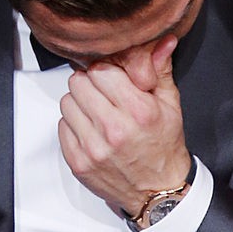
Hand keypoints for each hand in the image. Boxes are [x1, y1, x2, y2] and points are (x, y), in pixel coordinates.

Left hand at [57, 34, 190, 215]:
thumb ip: (160, 70)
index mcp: (139, 112)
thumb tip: (162, 40)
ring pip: (66, 103)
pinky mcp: (79, 162)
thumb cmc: (163, 148)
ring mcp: (94, 148)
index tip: (111, 79)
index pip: (101, 70)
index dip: (105, 71)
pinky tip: (91, 131)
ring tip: (97, 114)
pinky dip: (73, 126)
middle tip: (102, 96)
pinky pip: (62, 127)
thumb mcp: (170, 106)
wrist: (157, 192)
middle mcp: (114, 130)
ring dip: (79, 104)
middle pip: (79, 83)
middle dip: (90, 85)